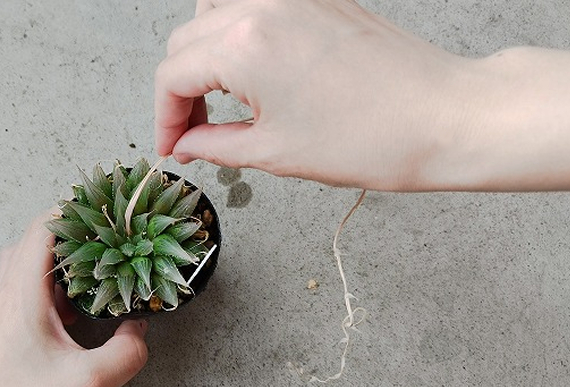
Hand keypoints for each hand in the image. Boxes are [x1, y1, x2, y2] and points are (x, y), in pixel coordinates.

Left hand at [0, 213, 148, 386]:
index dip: (73, 209)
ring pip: (30, 267)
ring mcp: (5, 317)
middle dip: (70, 230)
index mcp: (20, 296)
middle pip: (33, 242)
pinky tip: (79, 308)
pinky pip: (31, 293)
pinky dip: (56, 288)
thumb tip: (140, 332)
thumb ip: (125, 353)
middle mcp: (7, 299)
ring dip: (62, 260)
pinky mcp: (9, 335)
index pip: (42, 229)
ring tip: (96, 266)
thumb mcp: (87, 383)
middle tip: (104, 231)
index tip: (103, 203)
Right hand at [153, 0, 489, 189]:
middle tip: (193, 133)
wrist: (443, 118)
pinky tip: (251, 72)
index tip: (172, 146)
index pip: (172, 74)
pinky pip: (254, 6)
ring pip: (214, 14)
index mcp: (244, 43)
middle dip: (180, 91)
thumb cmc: (373, 135)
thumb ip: (215, 146)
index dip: (164, 118)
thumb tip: (187, 145)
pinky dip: (238, 35)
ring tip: (220, 101)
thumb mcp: (275, 151)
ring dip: (205, 56)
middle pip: (186, 41)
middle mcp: (262, 6)